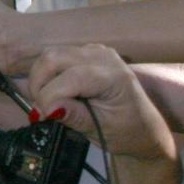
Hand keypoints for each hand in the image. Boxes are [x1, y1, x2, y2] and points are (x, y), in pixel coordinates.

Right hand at [26, 44, 175, 161]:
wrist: (143, 127)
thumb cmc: (127, 131)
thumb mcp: (101, 130)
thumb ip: (74, 116)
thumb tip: (45, 109)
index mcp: (113, 76)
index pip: (70, 78)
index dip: (49, 96)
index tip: (40, 117)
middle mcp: (102, 56)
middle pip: (53, 58)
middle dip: (39, 84)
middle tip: (40, 110)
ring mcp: (93, 51)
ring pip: (50, 55)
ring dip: (40, 79)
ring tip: (46, 103)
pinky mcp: (85, 53)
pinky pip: (56, 57)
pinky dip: (47, 74)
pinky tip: (54, 93)